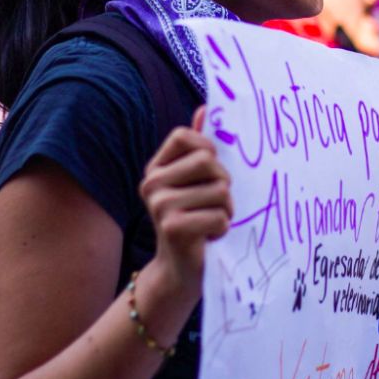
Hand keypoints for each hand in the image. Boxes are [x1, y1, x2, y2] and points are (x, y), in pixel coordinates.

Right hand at [139, 106, 233, 287]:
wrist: (180, 270)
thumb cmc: (195, 219)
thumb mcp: (195, 182)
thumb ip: (198, 148)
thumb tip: (205, 108)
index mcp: (156, 169)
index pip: (184, 136)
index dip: (207, 147)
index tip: (212, 169)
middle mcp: (152, 184)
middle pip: (207, 161)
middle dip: (224, 183)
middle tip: (216, 202)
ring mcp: (160, 205)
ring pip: (220, 191)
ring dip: (227, 210)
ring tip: (212, 222)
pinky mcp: (173, 227)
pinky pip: (220, 216)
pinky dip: (223, 228)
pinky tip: (209, 237)